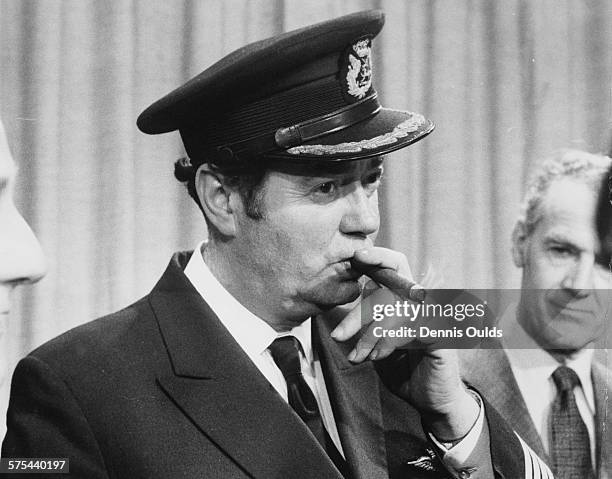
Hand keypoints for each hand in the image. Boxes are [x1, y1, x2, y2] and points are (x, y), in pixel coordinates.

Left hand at [330, 247, 478, 439]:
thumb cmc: (404, 367)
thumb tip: (348, 298)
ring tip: (357, 356)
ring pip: (393, 312)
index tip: (357, 257)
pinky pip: (406, 330)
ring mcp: (433, 317)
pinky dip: (387, 343)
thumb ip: (369, 318)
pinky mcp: (439, 335)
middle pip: (387, 290)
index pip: (395, 266)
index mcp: (408, 298)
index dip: (378, 257)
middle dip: (359, 315)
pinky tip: (377, 357)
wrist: (433, 400)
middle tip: (339, 336)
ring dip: (370, 337)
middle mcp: (423, 302)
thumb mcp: (379, 339)